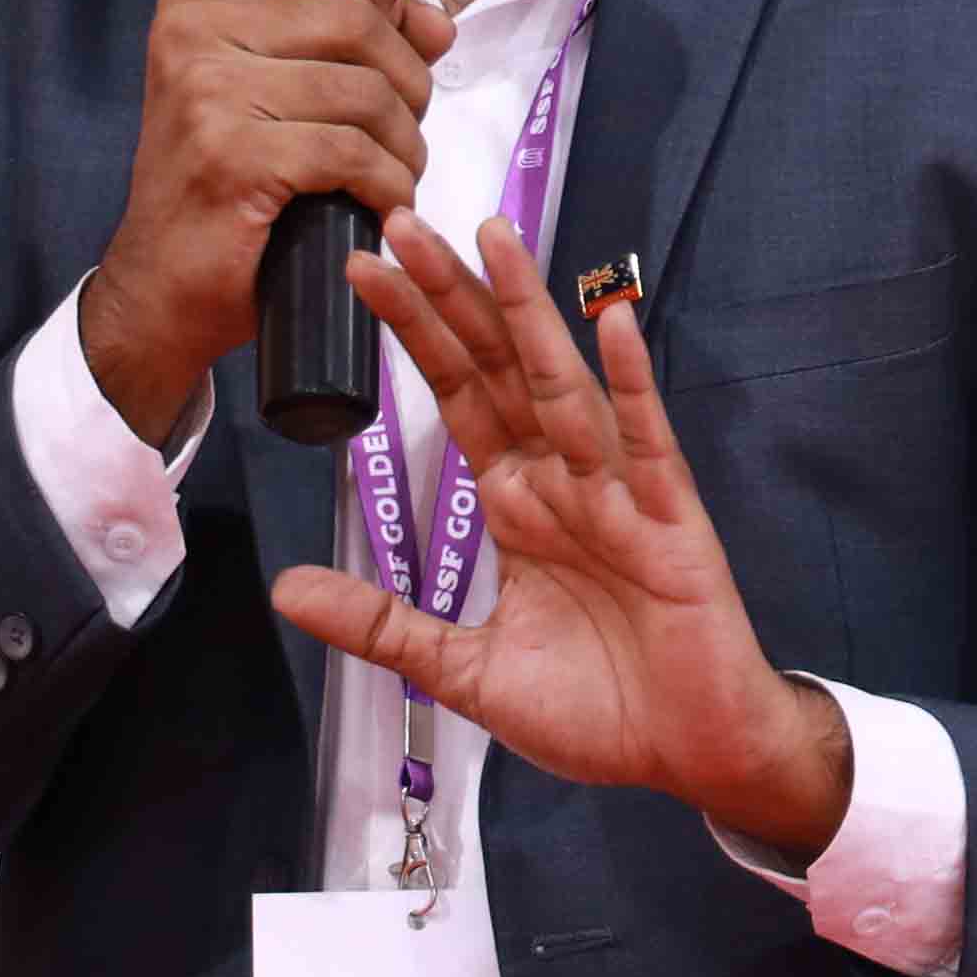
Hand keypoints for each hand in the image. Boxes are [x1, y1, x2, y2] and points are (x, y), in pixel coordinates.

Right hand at [77, 0, 457, 442]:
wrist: (163, 282)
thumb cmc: (229, 176)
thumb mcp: (278, 84)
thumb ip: (356, 37)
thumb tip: (438, 22)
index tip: (393, 19)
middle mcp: (193, 26)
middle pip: (358, 17)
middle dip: (409, 78)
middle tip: (403, 127)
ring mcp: (207, 90)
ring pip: (367, 90)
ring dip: (405, 143)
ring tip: (394, 171)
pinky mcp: (232, 155)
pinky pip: (354, 153)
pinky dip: (388, 184)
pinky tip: (380, 203)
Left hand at [270, 212, 855, 857]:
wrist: (690, 755)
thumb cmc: (600, 708)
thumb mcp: (465, 671)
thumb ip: (383, 625)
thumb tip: (286, 589)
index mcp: (518, 505)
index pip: (456, 397)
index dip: (413, 335)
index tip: (361, 272)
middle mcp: (563, 480)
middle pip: (497, 368)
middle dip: (451, 297)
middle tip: (401, 221)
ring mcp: (618, 491)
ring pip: (561, 384)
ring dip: (528, 310)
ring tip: (494, 237)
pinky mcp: (669, 518)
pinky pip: (646, 440)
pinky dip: (629, 381)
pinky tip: (611, 322)